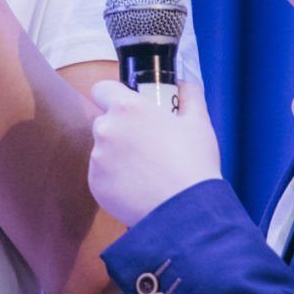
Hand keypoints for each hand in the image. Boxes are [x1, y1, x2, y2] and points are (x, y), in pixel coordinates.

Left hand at [88, 79, 221, 226]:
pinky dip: (115, 180)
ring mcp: (98, 158)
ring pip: (103, 150)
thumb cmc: (194, 163)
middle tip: (145, 145)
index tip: (128, 108)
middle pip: (104, 121)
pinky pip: (101, 175)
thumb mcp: (198, 122)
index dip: (114, 96)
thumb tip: (184, 82)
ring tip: (146, 171)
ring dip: (117, 156)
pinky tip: (138, 187)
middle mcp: (106, 129)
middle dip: (120, 130)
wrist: (186, 211)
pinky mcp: (95, 184)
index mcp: (127, 108)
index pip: (102, 88)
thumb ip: (189, 95)